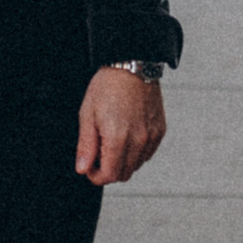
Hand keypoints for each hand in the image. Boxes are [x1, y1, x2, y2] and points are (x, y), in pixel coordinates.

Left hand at [76, 68, 166, 187]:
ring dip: (123, 162)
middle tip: (98, 154)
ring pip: (136, 165)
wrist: (132, 65)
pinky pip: (147, 153)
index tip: (89, 167)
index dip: (96, 177)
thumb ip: (86, 146)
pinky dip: (136, 152)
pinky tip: (127, 135)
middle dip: (108, 171)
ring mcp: (151, 137)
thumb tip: (83, 169)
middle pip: (123, 175)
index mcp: (118, 139)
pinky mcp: (159, 130)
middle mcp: (138, 141)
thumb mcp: (88, 115)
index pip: (109, 176)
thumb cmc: (107, 86)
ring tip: (112, 140)